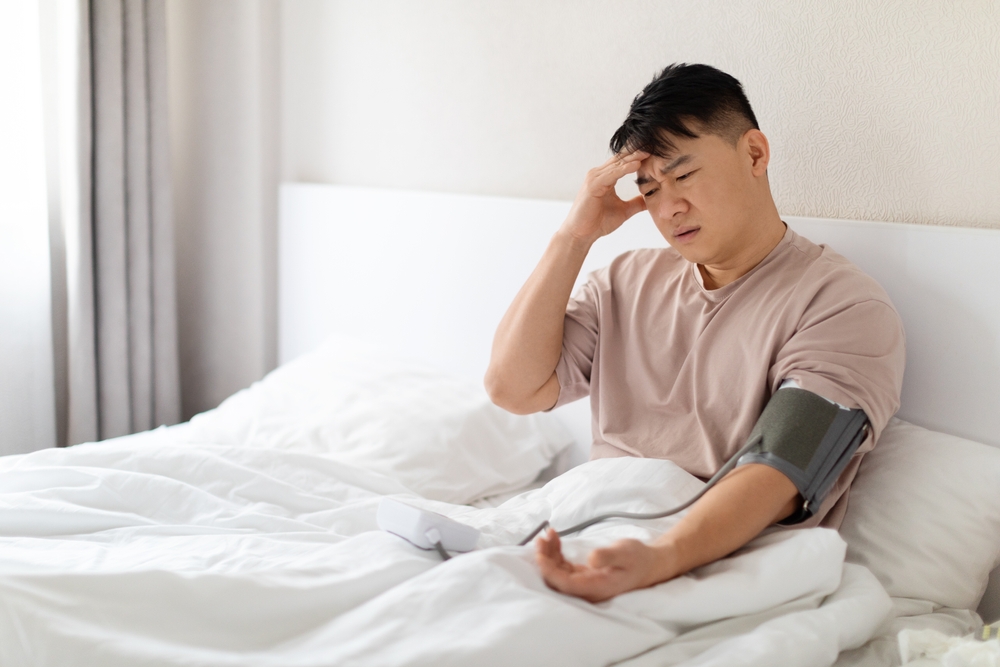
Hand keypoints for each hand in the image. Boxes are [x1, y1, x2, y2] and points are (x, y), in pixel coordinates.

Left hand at [535, 528, 670, 602]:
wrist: (648, 564)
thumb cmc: (638, 558)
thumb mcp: (625, 552)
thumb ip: (608, 556)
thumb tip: (591, 560)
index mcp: (596, 588)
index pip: (565, 584)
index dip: (549, 570)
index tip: (539, 553)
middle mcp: (588, 590)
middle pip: (557, 580)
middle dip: (545, 559)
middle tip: (540, 538)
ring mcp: (584, 584)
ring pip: (558, 572)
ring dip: (549, 554)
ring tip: (547, 534)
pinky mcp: (583, 576)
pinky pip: (563, 567)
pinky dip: (556, 553)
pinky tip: (555, 538)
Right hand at [561, 151, 648, 245]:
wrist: (581, 235)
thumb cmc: (597, 223)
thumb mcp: (624, 211)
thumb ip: (636, 203)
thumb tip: (650, 200)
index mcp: (605, 178)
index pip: (623, 162)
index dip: (638, 156)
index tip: (655, 152)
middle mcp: (598, 174)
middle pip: (621, 159)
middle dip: (637, 152)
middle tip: (654, 144)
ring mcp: (594, 178)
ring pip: (617, 164)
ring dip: (633, 157)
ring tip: (648, 152)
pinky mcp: (593, 185)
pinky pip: (612, 174)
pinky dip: (624, 169)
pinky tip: (637, 164)